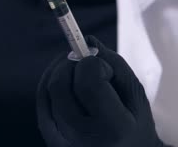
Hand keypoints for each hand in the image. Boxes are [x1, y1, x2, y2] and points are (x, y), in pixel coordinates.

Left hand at [37, 36, 168, 146]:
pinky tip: (63, 78)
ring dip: (60, 71)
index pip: (88, 81)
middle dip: (71, 64)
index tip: (103, 67)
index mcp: (113, 127)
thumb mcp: (135, 94)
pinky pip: (42, 104)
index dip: (94, 64)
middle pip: (60, 85)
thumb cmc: (135, 123)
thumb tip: (87, 41)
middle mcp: (84, 138)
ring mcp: (64, 143)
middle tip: (85, 61)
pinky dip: (49, 84)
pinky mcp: (53, 142)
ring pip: (48, 92)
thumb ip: (114, 64)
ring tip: (77, 69)